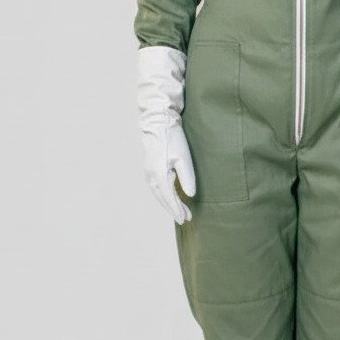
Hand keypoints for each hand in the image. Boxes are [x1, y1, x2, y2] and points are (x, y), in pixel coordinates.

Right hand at [137, 45, 195, 223]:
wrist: (157, 120)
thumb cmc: (172, 136)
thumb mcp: (184, 156)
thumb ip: (187, 176)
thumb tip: (190, 195)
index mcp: (158, 173)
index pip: (169, 197)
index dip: (177, 209)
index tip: (185, 219)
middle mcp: (151, 174)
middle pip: (162, 198)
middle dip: (173, 209)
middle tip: (186, 219)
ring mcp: (148, 170)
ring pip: (159, 193)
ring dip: (169, 203)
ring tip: (181, 211)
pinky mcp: (150, 165)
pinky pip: (157, 186)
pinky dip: (164, 194)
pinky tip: (172, 196)